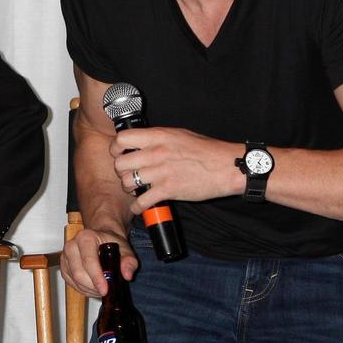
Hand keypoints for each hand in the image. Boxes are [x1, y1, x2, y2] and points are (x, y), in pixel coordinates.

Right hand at [60, 225, 135, 297]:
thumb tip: (127, 275)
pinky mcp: (64, 267)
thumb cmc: (111, 243)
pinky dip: (83, 289)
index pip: (88, 261)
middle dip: (93, 286)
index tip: (105, 290)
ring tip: (101, 289)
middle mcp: (71, 246)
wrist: (100, 239)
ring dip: (89, 289)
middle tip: (106, 292)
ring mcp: (65, 257)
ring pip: (75, 280)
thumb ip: (129, 261)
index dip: (96, 278)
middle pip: (79, 273)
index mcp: (85, 237)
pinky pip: (71, 283)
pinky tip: (93, 288)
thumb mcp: (125, 249)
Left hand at [110, 126, 241, 213]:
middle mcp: (155, 153)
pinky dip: (138, 207)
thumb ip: (158, 138)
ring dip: (128, 189)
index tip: (119, 154)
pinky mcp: (167, 190)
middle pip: (119, 164)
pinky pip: (141, 202)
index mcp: (158, 136)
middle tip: (128, 174)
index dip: (116, 149)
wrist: (227, 166)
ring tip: (136, 190)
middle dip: (120, 172)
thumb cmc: (206, 151)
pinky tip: (141, 206)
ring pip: (127, 182)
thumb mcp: (179, 135)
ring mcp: (160, 172)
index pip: (122, 139)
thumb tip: (142, 143)